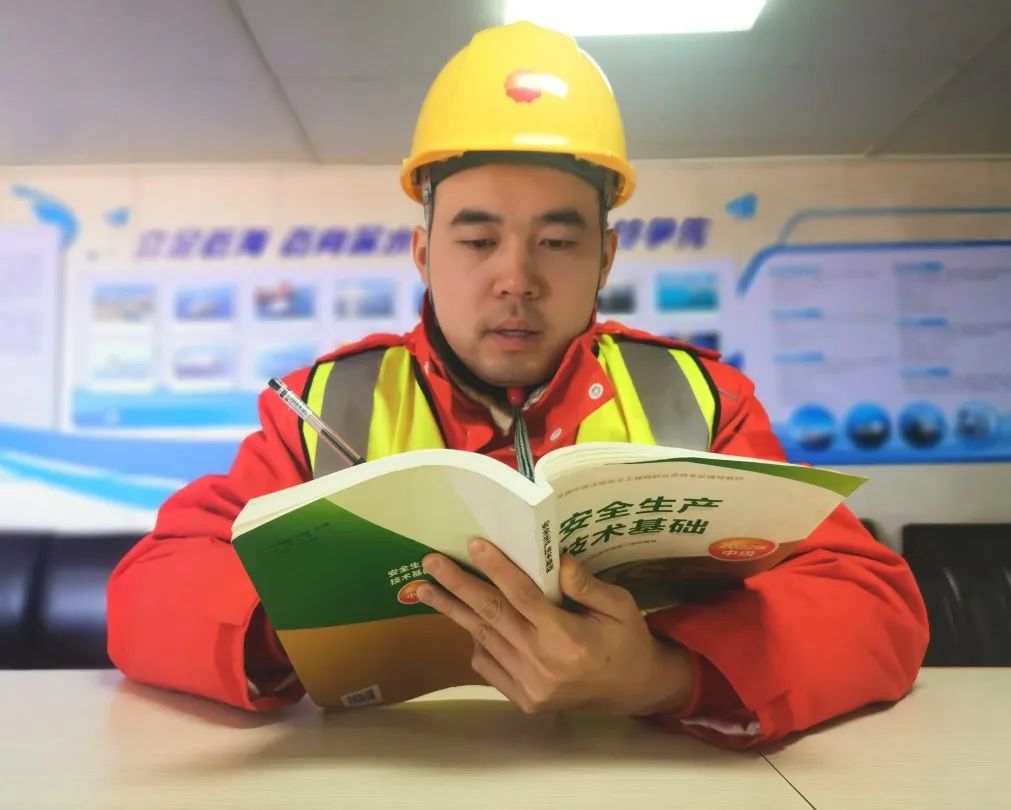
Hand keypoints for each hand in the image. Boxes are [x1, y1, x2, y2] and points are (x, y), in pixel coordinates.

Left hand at [416, 538, 693, 716]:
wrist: (632, 690)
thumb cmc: (625, 640)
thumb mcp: (619, 605)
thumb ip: (586, 584)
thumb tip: (555, 558)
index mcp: (568, 638)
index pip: (524, 596)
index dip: (497, 569)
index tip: (473, 545)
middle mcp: (543, 664)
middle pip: (492, 615)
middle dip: (458, 586)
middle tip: (430, 563)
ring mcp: (530, 685)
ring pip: (483, 639)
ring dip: (454, 611)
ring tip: (427, 589)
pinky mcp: (523, 699)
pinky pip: (488, 665)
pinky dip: (476, 640)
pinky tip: (466, 620)